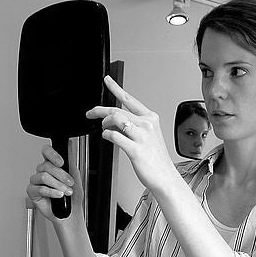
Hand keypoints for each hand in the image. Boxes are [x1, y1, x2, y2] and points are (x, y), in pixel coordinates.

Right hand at [27, 140, 83, 221]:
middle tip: (70, 183)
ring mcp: (36, 181)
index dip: (52, 154)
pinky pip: (40, 188)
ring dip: (58, 185)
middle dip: (62, 175)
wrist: (71, 213)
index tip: (61, 162)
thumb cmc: (73, 197)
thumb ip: (71, 162)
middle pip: (47, 166)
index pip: (46, 152)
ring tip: (66, 192)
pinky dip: (52, 192)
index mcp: (52, 165)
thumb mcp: (75, 177)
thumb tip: (69, 145)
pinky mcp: (32, 192)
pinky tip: (58, 195)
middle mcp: (42, 171)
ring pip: (44, 176)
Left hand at [86, 76, 175, 193]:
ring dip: (104, 123)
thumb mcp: (149, 136)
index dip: (116, 87)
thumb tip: (115, 121)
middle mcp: (147, 124)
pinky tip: (108, 137)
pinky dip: (107, 135)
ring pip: (115, 119)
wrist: (164, 176)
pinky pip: (114, 136)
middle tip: (90, 113)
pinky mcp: (135, 149)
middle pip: (117, 110)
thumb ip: (133, 126)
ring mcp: (142, 136)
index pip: (129, 99)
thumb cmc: (156, 158)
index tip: (107, 80)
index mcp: (151, 118)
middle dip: (99, 110)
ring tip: (104, 129)